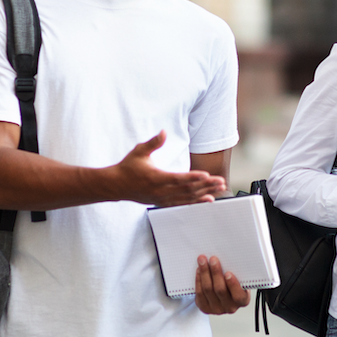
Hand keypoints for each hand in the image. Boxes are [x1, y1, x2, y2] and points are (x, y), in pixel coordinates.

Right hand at [112, 131, 226, 205]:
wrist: (116, 186)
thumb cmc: (128, 167)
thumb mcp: (139, 151)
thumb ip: (153, 143)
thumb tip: (163, 132)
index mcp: (156, 178)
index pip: (178, 178)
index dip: (193, 177)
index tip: (206, 175)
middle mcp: (161, 191)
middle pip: (187, 189)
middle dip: (206, 186)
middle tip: (220, 181)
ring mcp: (162, 199)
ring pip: (187, 198)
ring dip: (205, 193)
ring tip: (218, 189)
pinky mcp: (163, 202)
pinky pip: (183, 203)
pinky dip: (196, 202)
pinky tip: (208, 199)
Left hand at [194, 255, 250, 313]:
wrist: (222, 295)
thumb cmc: (233, 284)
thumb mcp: (239, 279)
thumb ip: (237, 273)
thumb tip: (227, 258)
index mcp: (242, 300)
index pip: (238, 295)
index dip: (233, 284)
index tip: (228, 273)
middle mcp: (230, 307)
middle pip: (220, 290)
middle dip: (215, 272)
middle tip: (213, 259)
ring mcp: (217, 309)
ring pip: (208, 290)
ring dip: (204, 273)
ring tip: (202, 261)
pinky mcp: (205, 307)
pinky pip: (199, 293)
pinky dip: (198, 280)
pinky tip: (198, 270)